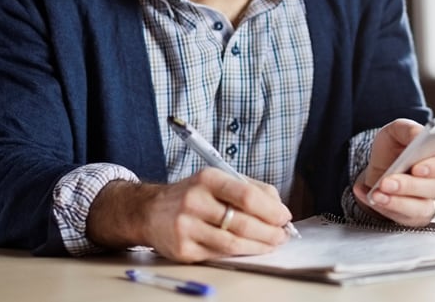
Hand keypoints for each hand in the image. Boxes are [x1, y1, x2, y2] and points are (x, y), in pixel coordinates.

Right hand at [88, 168, 291, 262]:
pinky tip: (249, 249)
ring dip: (259, 246)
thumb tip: (279, 209)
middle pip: (243, 223)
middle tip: (282, 235)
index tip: (284, 217)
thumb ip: (251, 189)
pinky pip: (219, 255)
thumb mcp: (218, 180)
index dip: (271, 210)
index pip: (247, 195)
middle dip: (269, 232)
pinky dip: (239, 254)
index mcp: (208, 179)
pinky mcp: (183, 250)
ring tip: (272, 244)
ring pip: (233, 243)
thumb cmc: (193, 195)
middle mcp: (194, 201)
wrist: (149, 211)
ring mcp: (186, 227)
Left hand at [352, 118, 434, 226]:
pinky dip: (387, 207)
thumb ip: (409, 129)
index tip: (418, 166)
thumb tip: (418, 136)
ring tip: (378, 191)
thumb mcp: (397, 131)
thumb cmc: (395, 149)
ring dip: (397, 200)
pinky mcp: (418, 217)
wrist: (379, 168)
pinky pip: (406, 217)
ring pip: (423, 207)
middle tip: (389, 181)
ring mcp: (434, 201)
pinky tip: (374, 196)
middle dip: (411, 185)